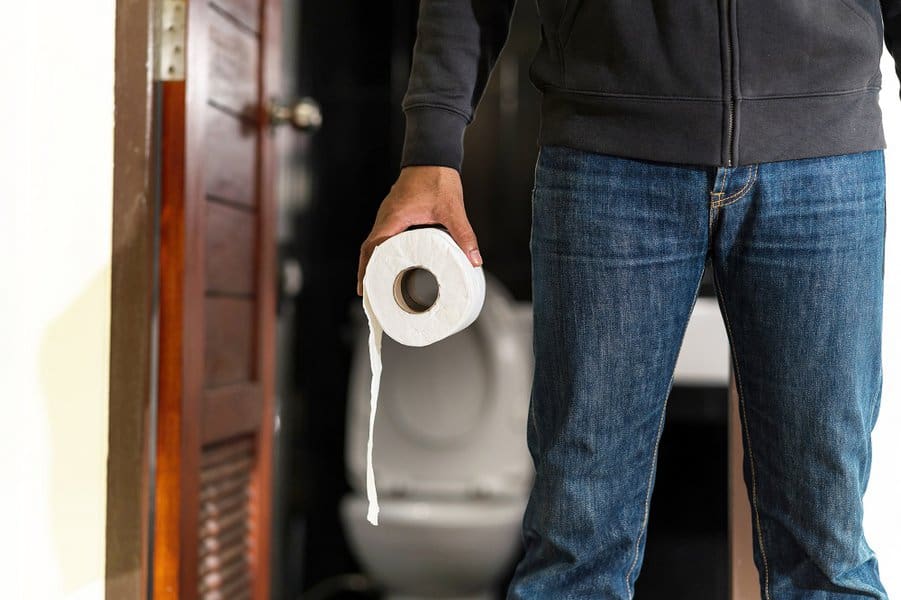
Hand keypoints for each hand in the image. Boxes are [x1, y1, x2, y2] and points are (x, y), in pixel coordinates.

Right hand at [357, 165, 481, 295]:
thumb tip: (474, 259)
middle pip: (369, 249)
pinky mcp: (395, 212)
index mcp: (393, 218)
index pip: (371, 248)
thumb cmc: (437, 177)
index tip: (365, 289)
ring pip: (375, 241)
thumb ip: (464, 234)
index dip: (366, 270)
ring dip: (375, 260)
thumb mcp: (452, 209)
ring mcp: (389, 213)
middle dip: (368, 272)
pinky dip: (383, 249)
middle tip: (371, 293)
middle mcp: (386, 216)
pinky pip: (383, 233)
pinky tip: (392, 259)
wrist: (433, 154)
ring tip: (379, 282)